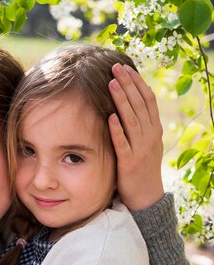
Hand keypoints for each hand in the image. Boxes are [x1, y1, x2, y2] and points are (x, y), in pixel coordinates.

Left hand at [108, 63, 163, 210]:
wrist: (147, 197)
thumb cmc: (141, 169)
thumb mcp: (146, 144)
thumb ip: (141, 126)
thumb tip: (129, 105)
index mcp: (154, 130)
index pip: (148, 99)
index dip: (137, 82)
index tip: (126, 67)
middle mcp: (150, 136)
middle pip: (140, 105)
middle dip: (128, 84)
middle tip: (115, 67)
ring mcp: (141, 149)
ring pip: (132, 120)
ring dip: (122, 100)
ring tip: (111, 83)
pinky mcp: (129, 163)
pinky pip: (123, 143)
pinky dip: (117, 129)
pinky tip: (110, 116)